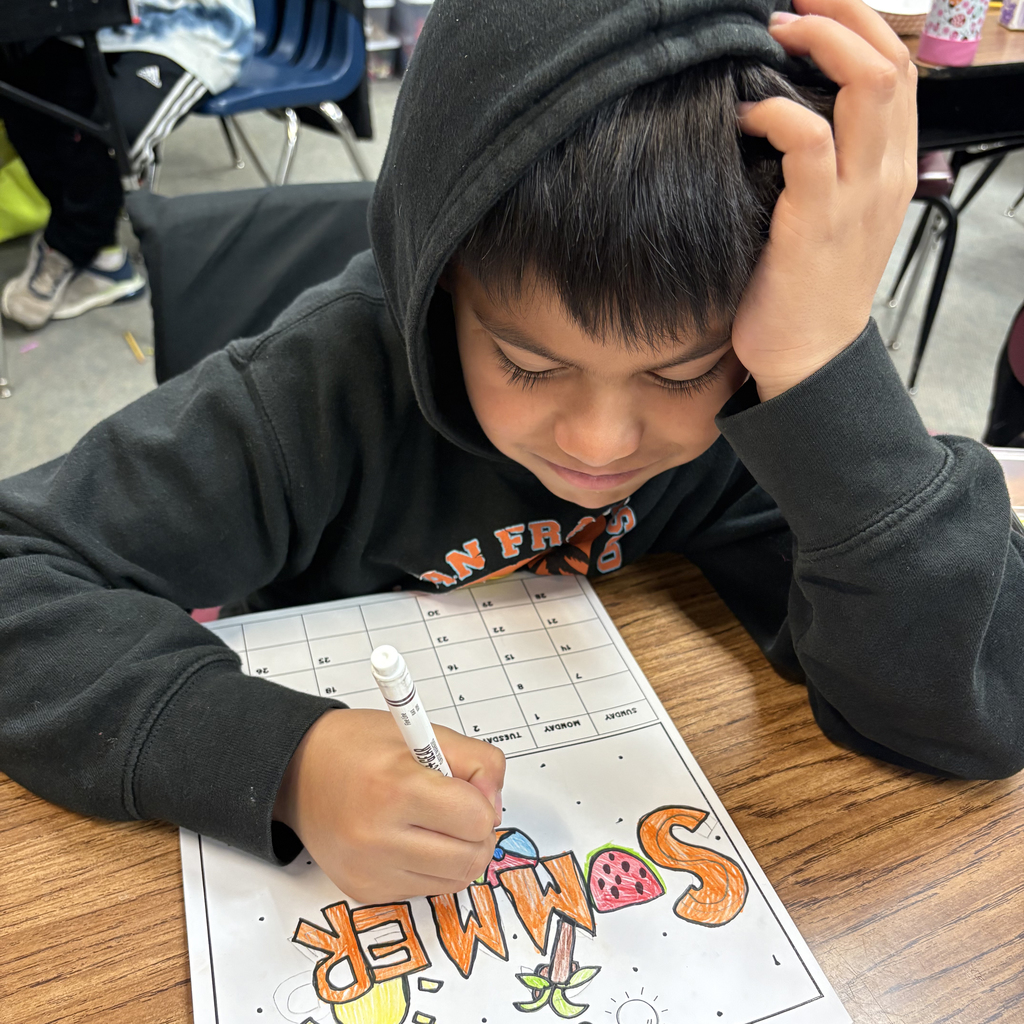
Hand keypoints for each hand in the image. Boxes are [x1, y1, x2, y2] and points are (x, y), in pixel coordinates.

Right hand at [273, 709, 504, 902]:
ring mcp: (370, 870)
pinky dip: (431, 868)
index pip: (476, 818)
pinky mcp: (364, 891)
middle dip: (478, 833)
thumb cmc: (360, 747)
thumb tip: (496, 806)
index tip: (468, 789)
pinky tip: (410, 839)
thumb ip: (477, 761)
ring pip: (454, 880)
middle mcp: (378, 836)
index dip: (482, 801)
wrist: (298, 772)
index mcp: (396, 787)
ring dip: (458, 853)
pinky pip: (425, 890)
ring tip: (435, 822)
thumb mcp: (424, 732)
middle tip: (459, 809)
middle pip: (471, 857)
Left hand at [731, 0, 917, 400]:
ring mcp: (857, 196)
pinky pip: (807, 142)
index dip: (859, 24)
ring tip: (773, 36)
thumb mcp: (833, 215)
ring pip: (866, 86)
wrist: (808, 355)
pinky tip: (746, 115)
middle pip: (889, 61)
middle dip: (842, 14)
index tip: (813, 6)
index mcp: (893, 168)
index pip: (898, 71)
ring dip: (818, 44)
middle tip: (791, 4)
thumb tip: (788, 111)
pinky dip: (775, 114)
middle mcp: (886, 173)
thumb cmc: (807, 284)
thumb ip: (829, 163)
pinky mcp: (817, 220)